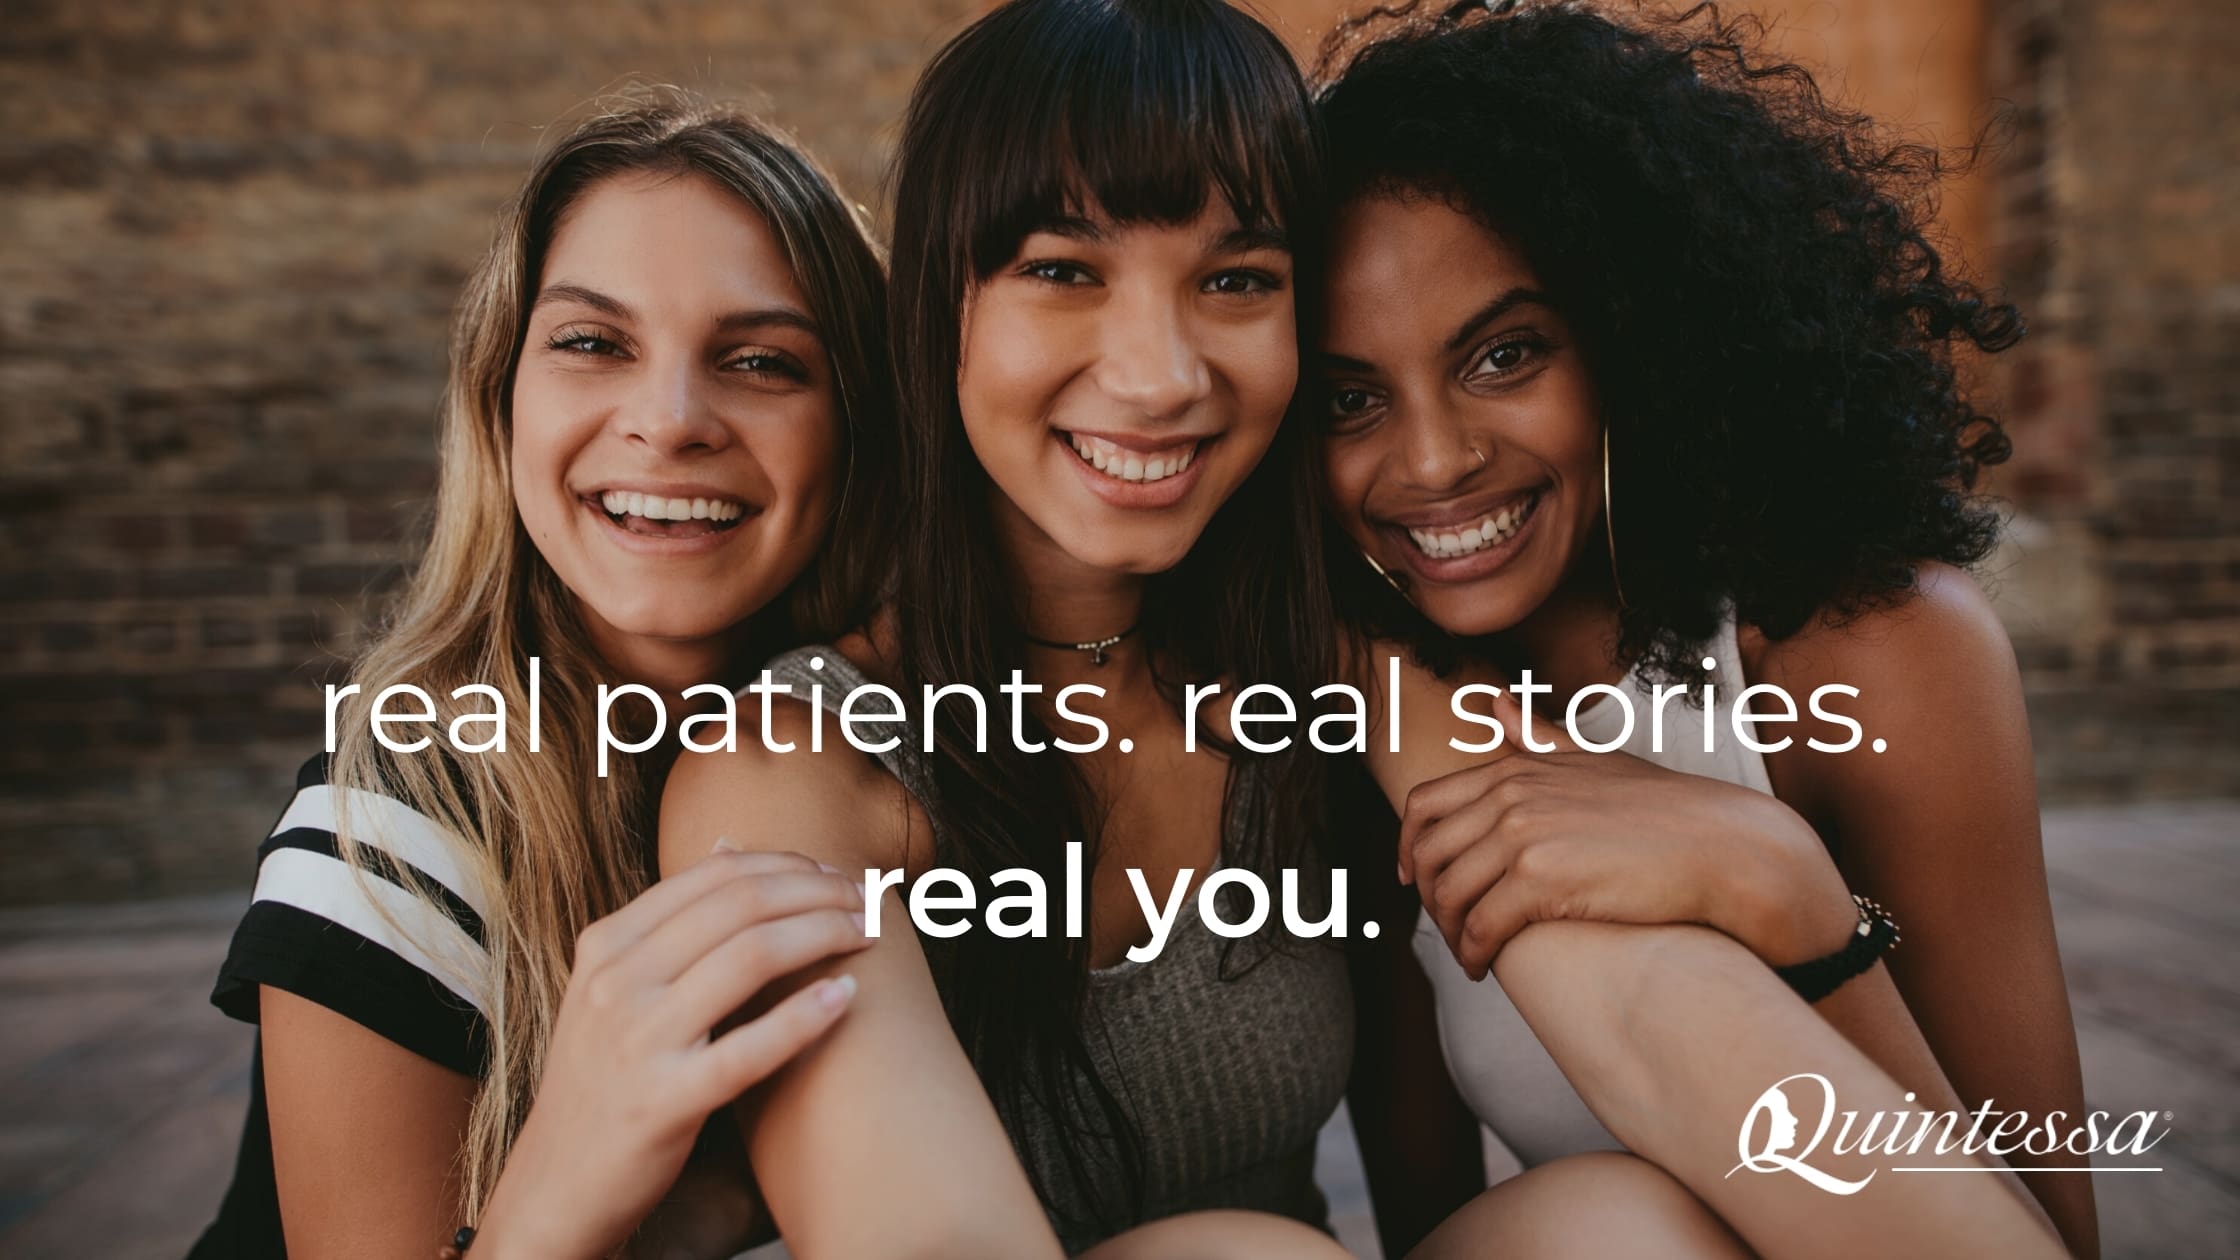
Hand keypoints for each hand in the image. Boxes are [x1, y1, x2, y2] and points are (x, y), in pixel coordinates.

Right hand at [474, 845, 869, 1259]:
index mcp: (608, 944)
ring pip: (751, 957)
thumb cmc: (603, 1078)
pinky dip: (805, 1017)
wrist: (556, 1181)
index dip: (786, 865)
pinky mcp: (662, 1100)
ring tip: (866, 937)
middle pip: (740, 905)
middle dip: (817, 893)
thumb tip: (729, 846)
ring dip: (825, 936)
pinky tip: (846, 998)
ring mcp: (637, 1040)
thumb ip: (669, 924)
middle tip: (865, 900)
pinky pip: (748, 1048)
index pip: (713, 877)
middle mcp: (618, 981)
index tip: (832, 874)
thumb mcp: (614, 988)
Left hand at [1400, 689, 1857, 978]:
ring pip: (1449, 894)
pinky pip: (1481, 927)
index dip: (1408, 845)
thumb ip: (1538, 736)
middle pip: (1429, 852)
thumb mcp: (1595, 760)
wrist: (1723, 846)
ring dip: (1450, 932)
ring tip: (1468, 953)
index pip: (1426, 803)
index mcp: (1516, 769)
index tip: (1413, 878)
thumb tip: (1494, 705)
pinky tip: (1485, 969)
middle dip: (1427, 896)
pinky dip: (1473, 953)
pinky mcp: (1541, 881)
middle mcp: (1510, 796)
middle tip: (1445, 926)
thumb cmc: (1666, 808)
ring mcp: (1523, 836)